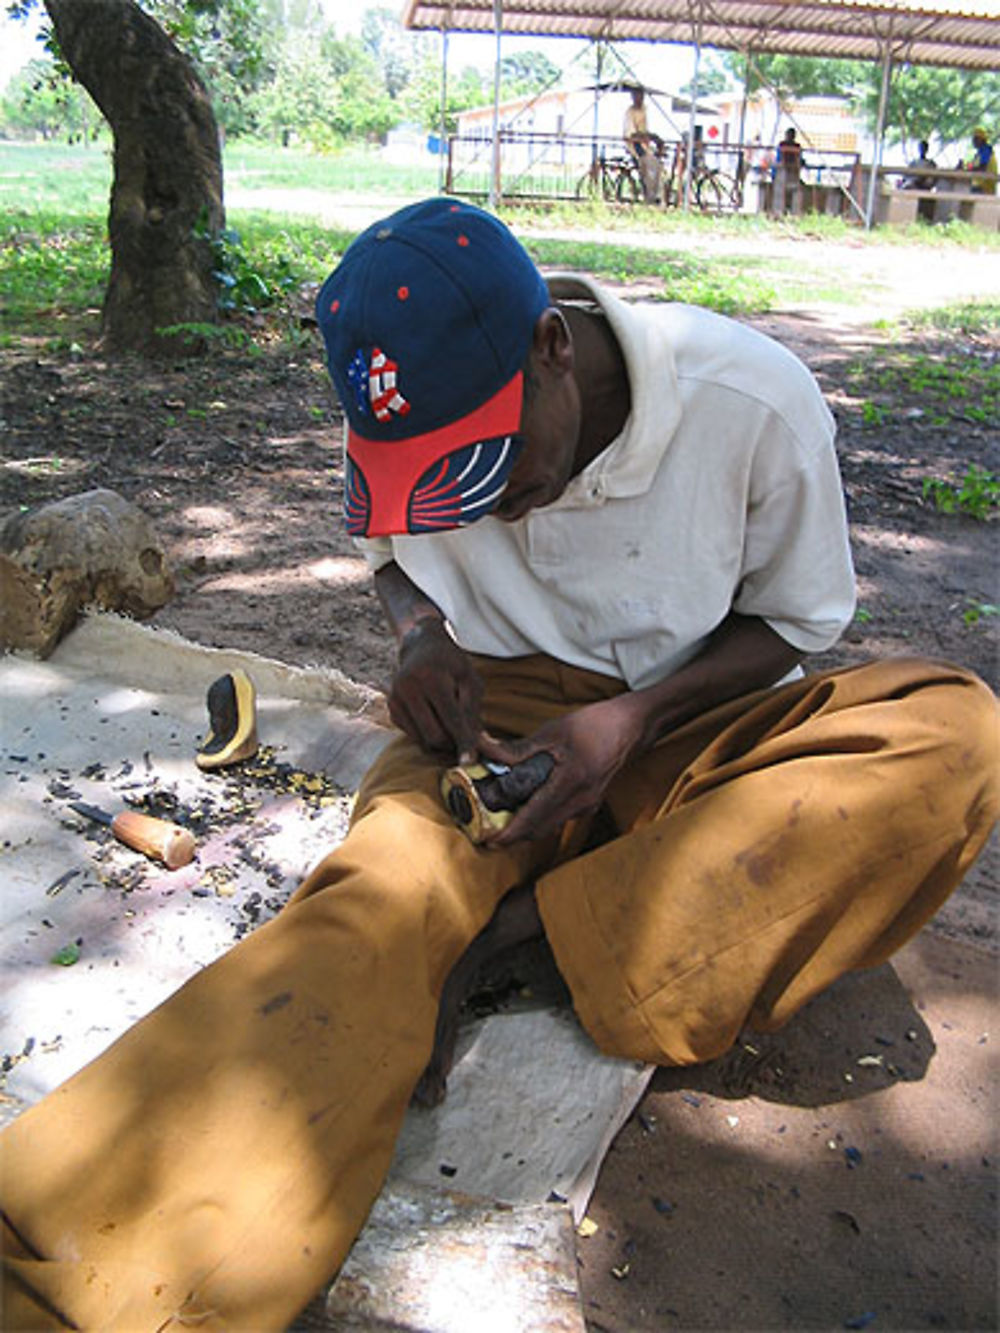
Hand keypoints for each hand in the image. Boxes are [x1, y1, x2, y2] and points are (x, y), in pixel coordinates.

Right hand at [387, 619, 482, 759]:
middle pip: (435, 736)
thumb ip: (476, 715)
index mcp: (432, 677)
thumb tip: (486, 749)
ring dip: (441, 742)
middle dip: (452, 743)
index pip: (451, 719)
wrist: (421, 647)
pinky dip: (427, 735)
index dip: (463, 742)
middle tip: (465, 738)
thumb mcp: (470, 681)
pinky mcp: (391, 709)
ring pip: (423, 740)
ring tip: (451, 725)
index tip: (470, 762)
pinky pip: (413, 736)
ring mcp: (396, 699)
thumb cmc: (452, 665)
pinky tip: (434, 717)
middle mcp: (408, 688)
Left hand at [477, 695, 642, 846]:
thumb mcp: (553, 732)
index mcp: (570, 783)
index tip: (486, 840)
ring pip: (548, 827)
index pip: (533, 819)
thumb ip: (518, 748)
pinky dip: (539, 817)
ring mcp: (586, 805)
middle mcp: (580, 802)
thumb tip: (484, 749)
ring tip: (499, 818)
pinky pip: (558, 818)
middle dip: (510, 836)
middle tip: (484, 830)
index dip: (508, 834)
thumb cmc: (595, 725)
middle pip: (538, 831)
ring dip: (524, 827)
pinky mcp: (588, 803)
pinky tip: (524, 804)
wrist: (631, 727)